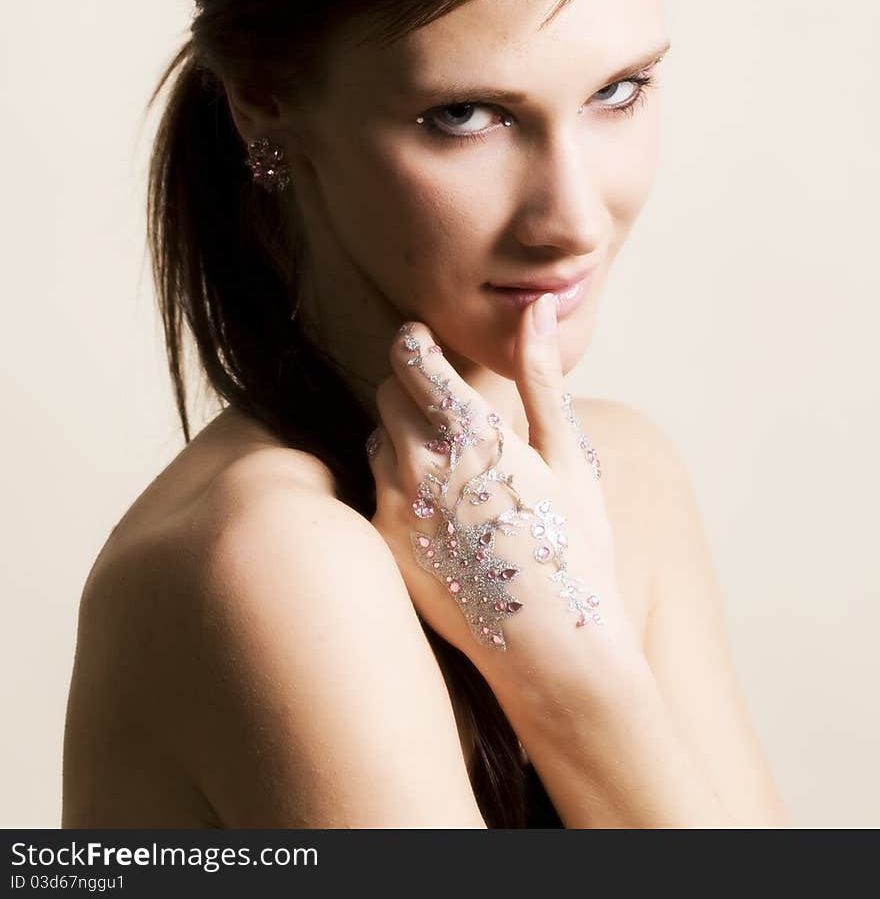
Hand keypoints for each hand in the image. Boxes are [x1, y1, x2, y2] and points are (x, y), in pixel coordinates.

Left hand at [367, 297, 643, 701]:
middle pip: (387, 393)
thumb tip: (539, 306)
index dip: (413, 342)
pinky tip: (446, 520)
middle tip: (453, 416)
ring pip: (378, 441)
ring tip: (456, 475)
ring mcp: (395, 507)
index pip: (410, 356)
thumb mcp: (568, 456)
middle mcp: (421, 463)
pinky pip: (377, 493)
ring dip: (404, 440)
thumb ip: (540, 376)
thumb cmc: (574, 548)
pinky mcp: (383, 545)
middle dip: (413, 391)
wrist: (553, 651)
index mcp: (470, 431)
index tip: (423, 343)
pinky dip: (402, 490)